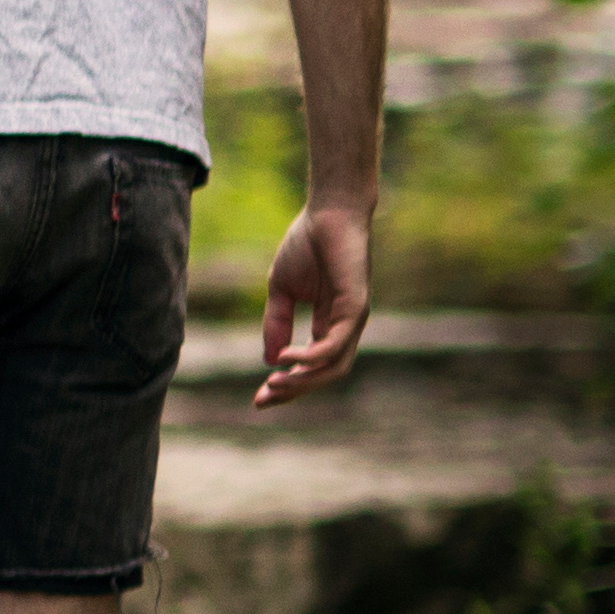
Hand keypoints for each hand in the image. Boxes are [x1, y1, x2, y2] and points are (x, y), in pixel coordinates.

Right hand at [254, 203, 372, 410]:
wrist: (328, 214)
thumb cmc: (307, 245)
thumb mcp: (281, 290)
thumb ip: (276, 322)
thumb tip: (270, 358)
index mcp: (328, 324)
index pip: (311, 366)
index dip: (286, 384)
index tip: (258, 399)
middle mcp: (345, 328)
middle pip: (324, 375)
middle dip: (293, 391)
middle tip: (262, 399)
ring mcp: (353, 320)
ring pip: (333, 366)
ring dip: (303, 380)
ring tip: (273, 383)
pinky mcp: (356, 308)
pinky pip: (335, 344)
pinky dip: (311, 356)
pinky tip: (287, 357)